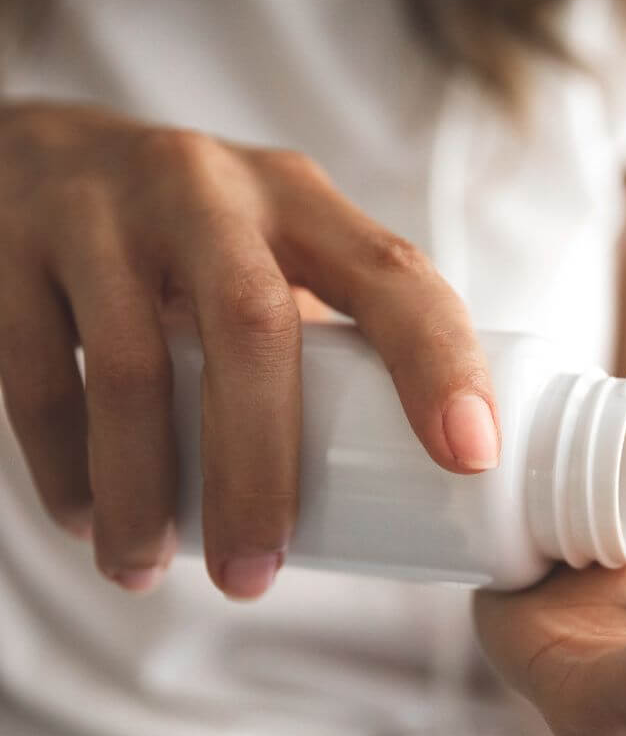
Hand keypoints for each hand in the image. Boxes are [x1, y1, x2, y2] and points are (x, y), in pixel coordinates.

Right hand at [0, 101, 498, 597]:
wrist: (37, 158)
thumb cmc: (195, 242)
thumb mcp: (274, 253)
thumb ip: (332, 334)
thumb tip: (410, 481)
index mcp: (301, 200)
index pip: (394, 276)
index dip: (441, 364)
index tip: (470, 460)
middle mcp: (208, 188)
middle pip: (254, 328)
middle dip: (260, 471)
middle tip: (255, 576)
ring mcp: (102, 209)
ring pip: (128, 368)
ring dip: (144, 493)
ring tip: (148, 572)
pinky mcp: (9, 245)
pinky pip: (38, 375)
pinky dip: (62, 465)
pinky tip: (85, 521)